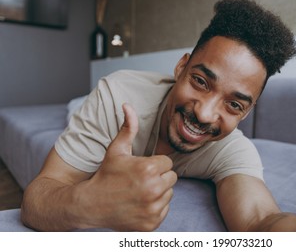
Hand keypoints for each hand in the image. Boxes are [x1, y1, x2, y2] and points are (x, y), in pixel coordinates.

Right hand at [78, 103, 176, 230]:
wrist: (90, 204)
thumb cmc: (106, 174)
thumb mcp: (116, 149)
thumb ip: (128, 127)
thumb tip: (128, 105)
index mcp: (149, 169)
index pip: (168, 163)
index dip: (154, 164)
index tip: (140, 168)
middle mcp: (153, 189)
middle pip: (171, 178)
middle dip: (158, 177)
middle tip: (140, 180)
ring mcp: (153, 209)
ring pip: (169, 194)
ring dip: (158, 193)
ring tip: (138, 192)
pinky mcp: (152, 224)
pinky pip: (164, 210)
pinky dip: (154, 208)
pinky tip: (138, 204)